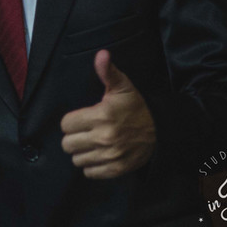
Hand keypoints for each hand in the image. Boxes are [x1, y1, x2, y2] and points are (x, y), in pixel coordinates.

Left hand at [60, 49, 155, 178]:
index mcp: (101, 116)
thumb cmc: (136, 106)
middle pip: (67, 144)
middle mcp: (104, 137)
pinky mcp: (117, 169)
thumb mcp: (122, 87)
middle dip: (73, 137)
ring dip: (82, 152)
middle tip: (85, 132)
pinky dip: (91, 166)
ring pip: (76, 159)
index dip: (71, 121)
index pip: (65, 125)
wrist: (161, 130)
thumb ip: (107, 72)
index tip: (81, 119)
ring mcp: (110, 155)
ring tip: (92, 143)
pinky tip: (99, 155)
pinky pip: (90, 172)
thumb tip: (102, 54)